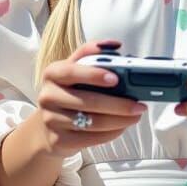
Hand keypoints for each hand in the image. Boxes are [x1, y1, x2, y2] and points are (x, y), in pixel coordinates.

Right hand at [32, 40, 146, 158]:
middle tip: (139, 105)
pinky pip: (91, 138)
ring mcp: (51, 120)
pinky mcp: (59, 140)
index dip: (94, 75)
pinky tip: (122, 127)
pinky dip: (111, 133)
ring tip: (135, 116)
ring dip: (120, 120)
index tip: (116, 78)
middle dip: (119, 104)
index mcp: (53, 73)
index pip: (72, 71)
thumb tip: (115, 45)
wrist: (47, 126)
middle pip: (88, 101)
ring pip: (93, 122)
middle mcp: (48, 96)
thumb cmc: (68, 91)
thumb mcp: (73, 69)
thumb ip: (91, 54)